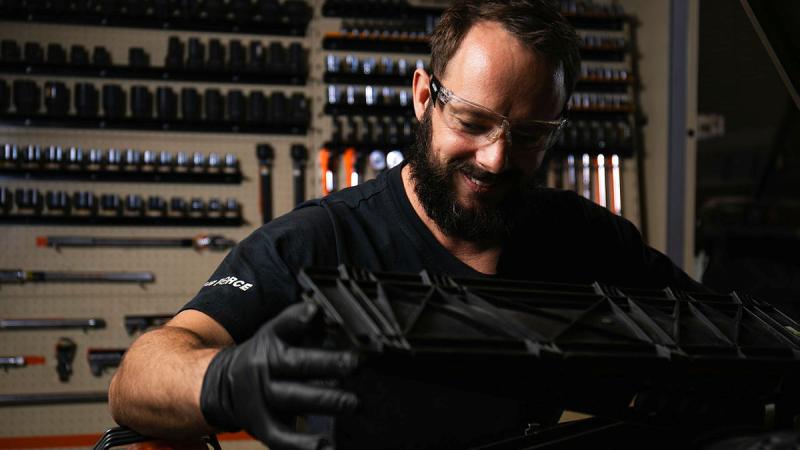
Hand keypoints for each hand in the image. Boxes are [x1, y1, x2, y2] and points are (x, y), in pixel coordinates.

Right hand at [200, 302, 359, 449]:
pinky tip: (327, 446)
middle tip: (356, 364)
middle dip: (329, 364)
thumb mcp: (277, 331)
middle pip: (296, 364)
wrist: (226, 385)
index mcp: (270, 341)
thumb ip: (302, 322)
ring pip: (293, 399)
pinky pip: (282, 437)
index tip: (315, 312)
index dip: (298, 318)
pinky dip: (303, 445)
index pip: (284, 326)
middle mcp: (263, 367)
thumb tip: (329, 315)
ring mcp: (261, 398)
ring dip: (325, 401)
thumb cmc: (265, 355)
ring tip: (353, 403)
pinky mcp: (262, 426)